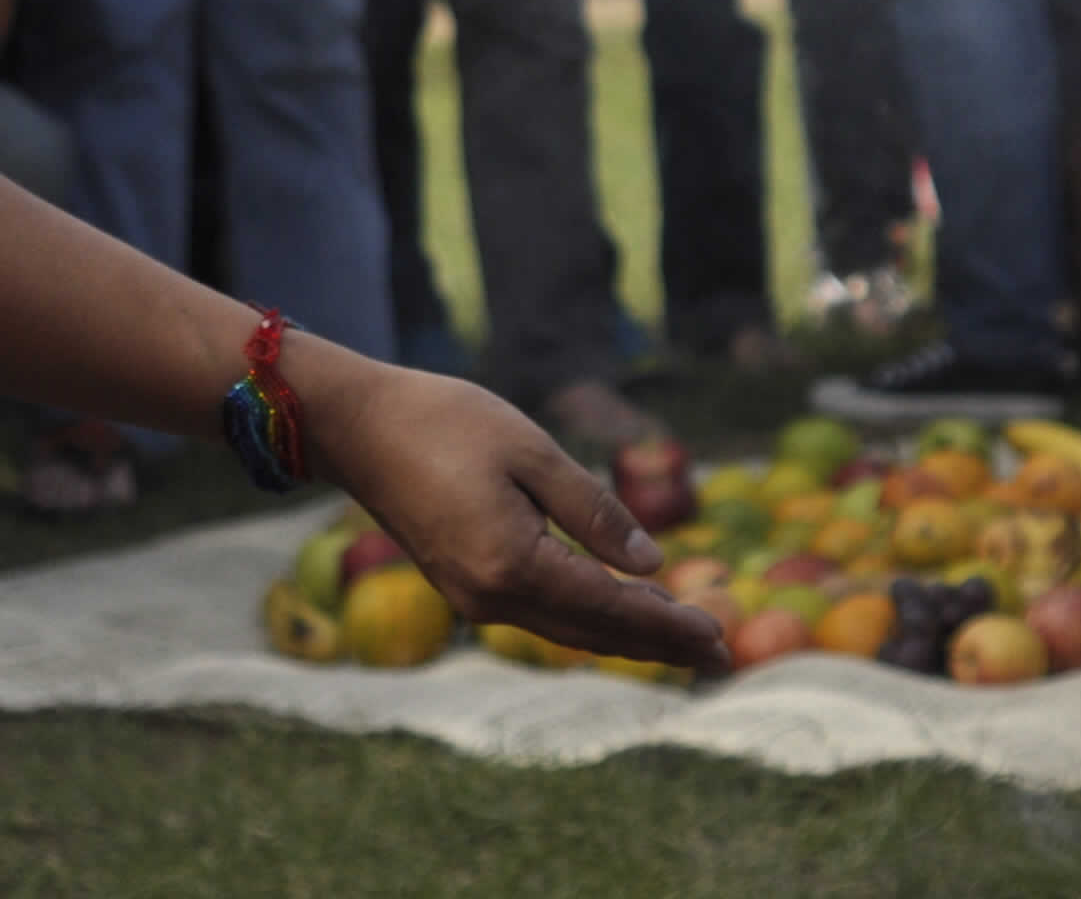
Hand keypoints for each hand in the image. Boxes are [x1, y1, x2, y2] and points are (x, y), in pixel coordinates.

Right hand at [313, 365, 727, 670]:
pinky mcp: (465, 585)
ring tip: (684, 642)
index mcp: (511, 563)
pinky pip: (542, 615)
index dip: (668, 623)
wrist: (358, 426)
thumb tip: (654, 566)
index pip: (609, 606)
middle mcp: (491, 596)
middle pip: (593, 633)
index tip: (720, 637)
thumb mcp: (531, 451)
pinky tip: (620, 609)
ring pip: (567, 631)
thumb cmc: (444, 421)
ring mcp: (474, 598)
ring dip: (627, 637)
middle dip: (659, 645)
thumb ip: (593, 510)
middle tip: (722, 658)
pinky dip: (589, 619)